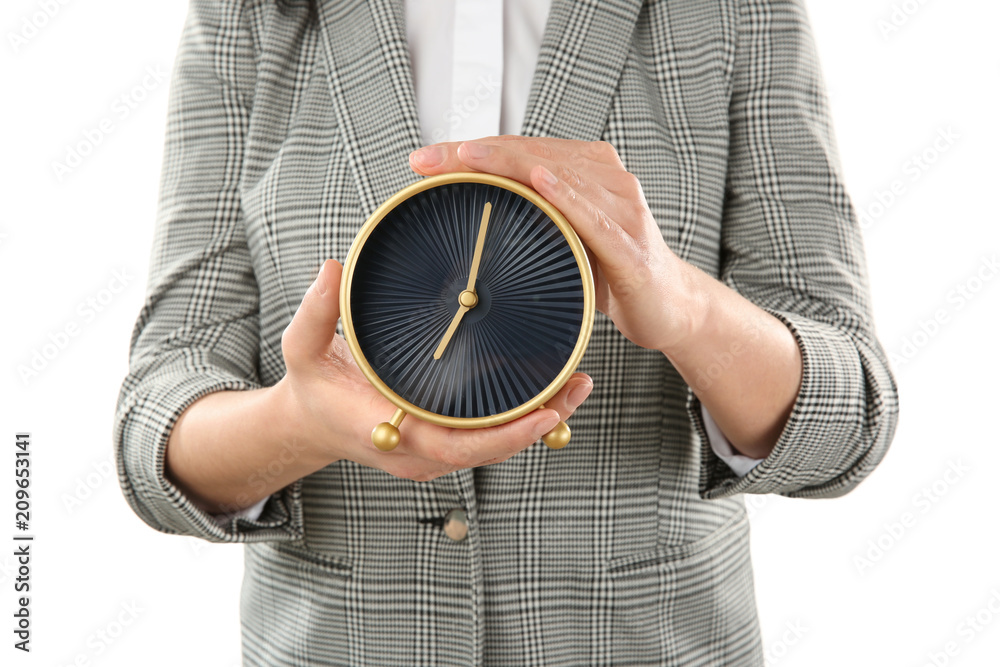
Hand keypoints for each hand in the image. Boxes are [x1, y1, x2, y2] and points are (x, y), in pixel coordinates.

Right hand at [279, 259, 593, 480]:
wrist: (310, 424)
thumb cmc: (312, 386)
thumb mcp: (302, 349)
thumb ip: (316, 312)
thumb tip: (331, 269)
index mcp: (391, 433)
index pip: (456, 447)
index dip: (505, 436)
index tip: (545, 413)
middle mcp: (419, 452)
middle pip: (491, 450)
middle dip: (539, 424)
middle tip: (578, 387)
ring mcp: (433, 452)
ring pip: (495, 445)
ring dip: (540, 420)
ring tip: (579, 384)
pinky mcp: (443, 442)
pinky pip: (488, 436)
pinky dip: (522, 417)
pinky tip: (552, 389)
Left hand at [409, 137, 698, 352]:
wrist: (669, 309)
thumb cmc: (610, 273)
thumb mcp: (562, 240)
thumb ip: (529, 218)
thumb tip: (462, 221)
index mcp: (586, 172)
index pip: (519, 152)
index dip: (470, 152)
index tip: (423, 161)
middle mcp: (606, 179)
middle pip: (531, 156)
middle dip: (475, 155)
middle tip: (427, 161)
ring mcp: (623, 208)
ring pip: (559, 175)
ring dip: (509, 164)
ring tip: (466, 157)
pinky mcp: (632, 245)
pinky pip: (596, 216)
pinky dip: (568, 196)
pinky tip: (541, 180)